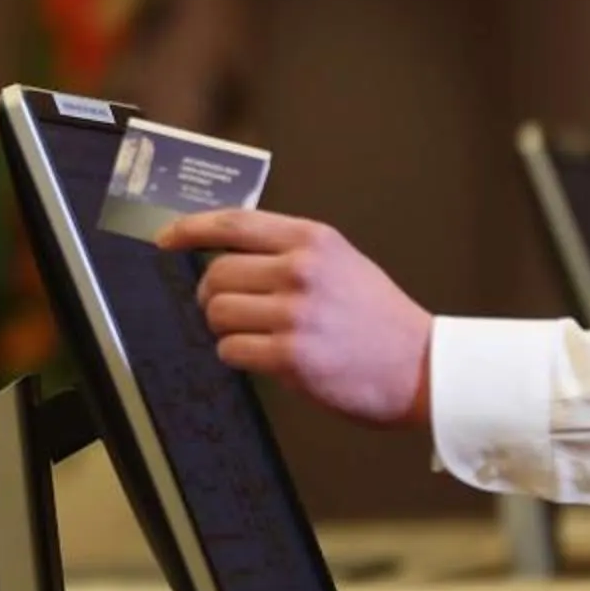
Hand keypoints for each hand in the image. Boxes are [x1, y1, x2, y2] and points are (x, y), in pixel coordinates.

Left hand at [155, 209, 434, 427]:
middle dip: (211, 296)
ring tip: (254, 336)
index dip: (189, 229)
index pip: (232, 223)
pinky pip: (231, 350)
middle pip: (216, 275)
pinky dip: (237, 356)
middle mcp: (300, 270)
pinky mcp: (291, 356)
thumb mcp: (339, 261)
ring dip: (224, 329)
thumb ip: (287, 251)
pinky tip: (263, 357)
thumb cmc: (378, 317)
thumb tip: (224, 253)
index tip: (165, 239)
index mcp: (312, 239)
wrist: (423, 367)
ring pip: (217, 314)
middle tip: (228, 310)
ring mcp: (295, 313)